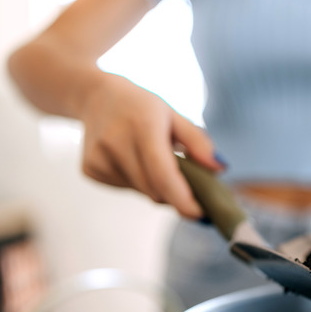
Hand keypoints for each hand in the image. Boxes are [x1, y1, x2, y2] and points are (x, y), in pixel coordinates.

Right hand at [78, 72, 224, 218]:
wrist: (95, 97)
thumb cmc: (142, 107)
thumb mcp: (173, 115)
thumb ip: (198, 142)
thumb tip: (220, 169)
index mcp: (142, 125)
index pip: (163, 173)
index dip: (182, 198)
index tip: (199, 214)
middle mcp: (116, 143)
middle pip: (155, 189)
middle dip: (175, 193)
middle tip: (187, 183)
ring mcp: (99, 158)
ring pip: (142, 192)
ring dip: (155, 185)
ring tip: (149, 158)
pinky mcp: (90, 170)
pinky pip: (125, 189)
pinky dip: (136, 182)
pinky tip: (129, 159)